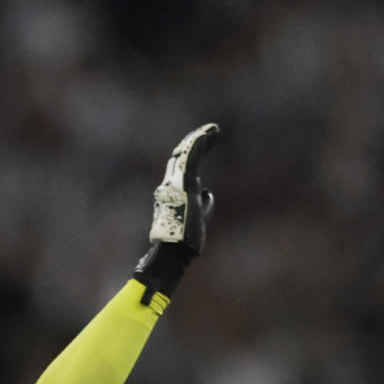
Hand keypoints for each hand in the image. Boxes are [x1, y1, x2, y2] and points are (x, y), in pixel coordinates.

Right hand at [135, 124, 218, 300]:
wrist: (174, 253)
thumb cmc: (184, 243)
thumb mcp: (198, 219)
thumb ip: (203, 205)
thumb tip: (208, 193)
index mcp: (172, 192)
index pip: (182, 167)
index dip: (193, 152)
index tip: (205, 143)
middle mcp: (170, 185)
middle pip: (181, 157)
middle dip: (195, 142)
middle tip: (209, 132)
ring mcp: (174, 185)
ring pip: (185, 155)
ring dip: (199, 139)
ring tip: (213, 130)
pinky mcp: (183, 186)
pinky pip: (190, 159)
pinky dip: (199, 144)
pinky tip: (208, 134)